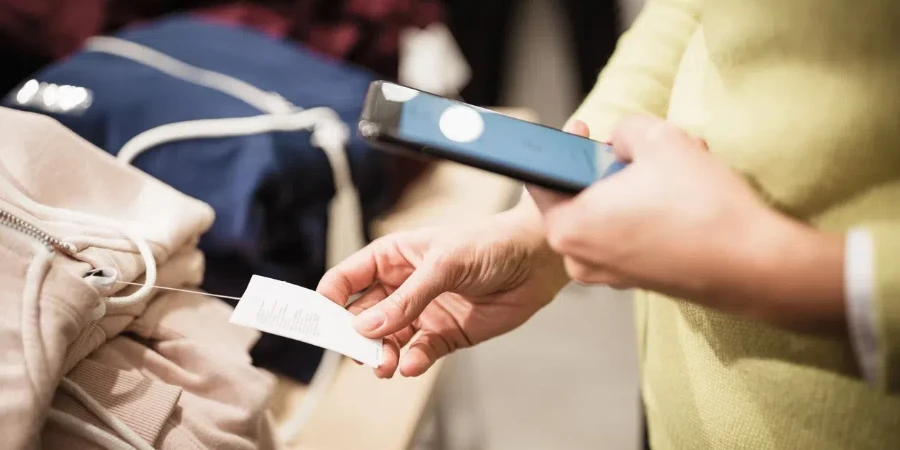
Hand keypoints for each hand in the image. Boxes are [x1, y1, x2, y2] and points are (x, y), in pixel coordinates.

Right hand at [316, 207, 567, 377]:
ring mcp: (422, 312)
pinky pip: (419, 353)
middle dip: (355, 337)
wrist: (536, 261)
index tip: (322, 323)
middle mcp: (402, 286)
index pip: (347, 279)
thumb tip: (368, 327)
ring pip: (387, 340)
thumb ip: (407, 298)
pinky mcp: (445, 335)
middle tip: (358, 353)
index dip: (330, 300)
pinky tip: (412, 364)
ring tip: (385, 365)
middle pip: (362, 317)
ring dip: (382, 355)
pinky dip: (412, 361)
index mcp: (392, 258)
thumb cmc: (489, 244)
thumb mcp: (444, 264)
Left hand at [530, 117, 844, 331]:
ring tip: (673, 170)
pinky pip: (628, 234)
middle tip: (640, 149)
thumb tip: (618, 140)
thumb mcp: (660, 139)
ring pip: (608, 214)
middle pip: (579, 196)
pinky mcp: (637, 280)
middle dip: (608, 167)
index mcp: (568, 225)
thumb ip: (624, 130)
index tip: (581, 130)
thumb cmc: (702, 207)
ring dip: (634, 188)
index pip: (542, 179)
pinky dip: (647, 212)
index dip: (562, 148)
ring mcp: (608, 274)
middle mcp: (580, 257)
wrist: (754, 266)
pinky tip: (682, 197)